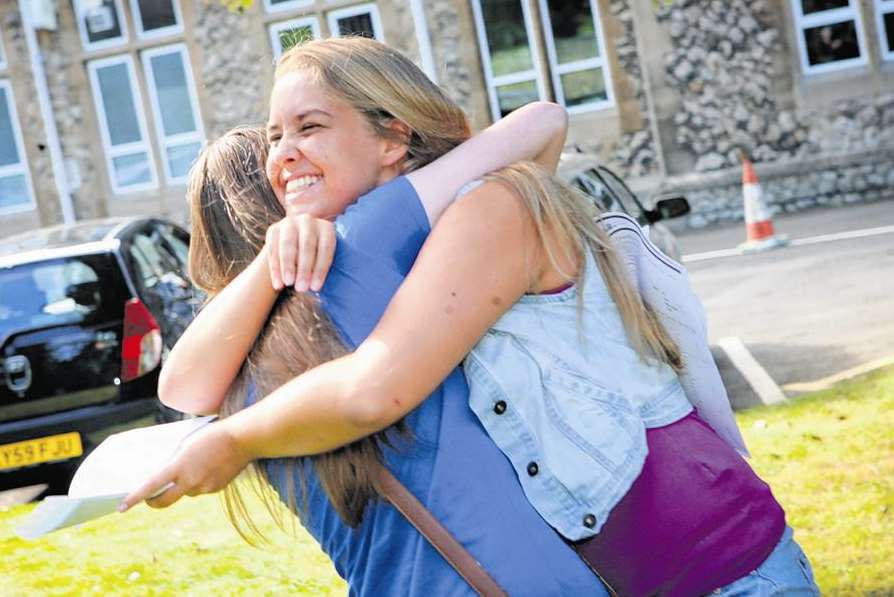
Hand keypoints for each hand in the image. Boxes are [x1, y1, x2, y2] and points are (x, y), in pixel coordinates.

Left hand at [119, 424, 251, 511]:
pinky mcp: (216, 489)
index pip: (150, 486)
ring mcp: (204, 487)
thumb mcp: (187, 444)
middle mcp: (190, 481)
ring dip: (182, 486)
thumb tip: (165, 476)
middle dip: (154, 501)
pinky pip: (201, 489)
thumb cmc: (213, 434)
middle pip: (165, 500)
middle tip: (149, 498)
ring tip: (193, 466)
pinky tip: (209, 467)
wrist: (244, 438)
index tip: (121, 507)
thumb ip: (175, 462)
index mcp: (179, 467)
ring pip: (185, 492)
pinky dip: (199, 482)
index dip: (134, 498)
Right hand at [265, 213, 335, 291]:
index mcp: (326, 228)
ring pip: (288, 245)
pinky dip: (275, 269)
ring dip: (287, 266)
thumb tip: (312, 285)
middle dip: (304, 269)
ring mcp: (290, 223)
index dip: (320, 269)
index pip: (325, 248)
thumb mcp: (322, 259)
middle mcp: (308, 221)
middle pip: (306, 245)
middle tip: (301, 289)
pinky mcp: (274, 229)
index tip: (315, 288)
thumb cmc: (315, 257)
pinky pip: (273, 249)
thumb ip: (319, 269)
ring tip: (288, 284)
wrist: (296, 243)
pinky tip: (278, 284)